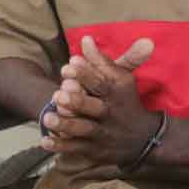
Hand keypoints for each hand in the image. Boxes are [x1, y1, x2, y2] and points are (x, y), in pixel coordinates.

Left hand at [40, 36, 160, 164]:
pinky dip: (60, 146)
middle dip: (77, 102)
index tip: (70, 63)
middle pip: (95, 109)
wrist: (144, 139)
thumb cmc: (125, 101)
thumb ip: (101, 61)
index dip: (87, 74)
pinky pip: (76, 148)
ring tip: (47, 117)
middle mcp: (111, 114)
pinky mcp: (95, 149)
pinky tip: (44, 141)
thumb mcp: (120, 79)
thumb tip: (85, 38)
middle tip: (58, 95)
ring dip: (66, 125)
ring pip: (84, 130)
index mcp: (117, 94)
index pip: (103, 83)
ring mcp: (103, 134)